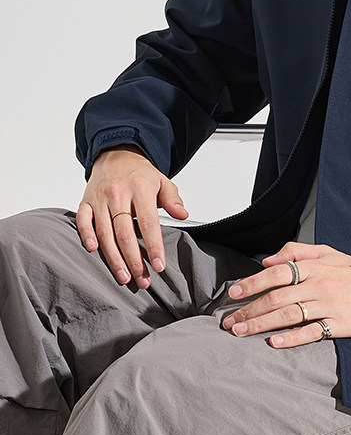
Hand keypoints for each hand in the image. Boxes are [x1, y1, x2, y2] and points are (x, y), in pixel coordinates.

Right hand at [75, 146, 188, 286]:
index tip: (158, 266)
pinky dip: (86, 235)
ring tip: (123, 277)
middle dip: (134, 260)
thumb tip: (183, 215)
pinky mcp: (85, 201)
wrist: (116, 155)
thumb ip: (173, 199)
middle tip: (142, 280)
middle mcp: (118, 194)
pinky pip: (83, 220)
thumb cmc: (140, 174)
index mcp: (140, 189)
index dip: (153, 247)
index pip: (149, 223)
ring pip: (105, 232)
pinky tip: (93, 250)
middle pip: (125, 233)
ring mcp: (100, 198)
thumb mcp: (162, 181)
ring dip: (114, 258)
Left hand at [221, 240, 350, 346]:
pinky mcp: (340, 325)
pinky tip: (274, 342)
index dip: (252, 283)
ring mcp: (329, 306)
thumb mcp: (328, 252)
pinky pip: (312, 332)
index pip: (276, 273)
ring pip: (288, 315)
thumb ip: (297, 252)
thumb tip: (268, 260)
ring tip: (240, 332)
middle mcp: (318, 285)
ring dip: (260, 324)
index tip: (233, 293)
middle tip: (228, 321)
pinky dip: (292, 338)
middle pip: (276, 298)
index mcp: (314, 267)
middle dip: (248, 310)